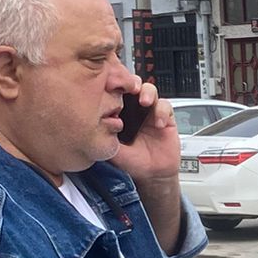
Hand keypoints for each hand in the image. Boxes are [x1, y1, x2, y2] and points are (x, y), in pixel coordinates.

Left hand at [113, 79, 185, 249]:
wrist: (152, 175)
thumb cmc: (131, 162)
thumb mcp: (112, 150)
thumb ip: (105, 136)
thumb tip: (93, 124)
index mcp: (118, 113)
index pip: (115, 91)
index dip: (114, 85)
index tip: (110, 86)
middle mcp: (134, 109)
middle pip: (132, 84)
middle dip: (131, 82)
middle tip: (130, 88)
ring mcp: (149, 112)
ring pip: (149, 90)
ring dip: (147, 92)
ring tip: (144, 101)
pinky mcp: (165, 117)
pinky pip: (165, 106)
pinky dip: (161, 111)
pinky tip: (157, 123)